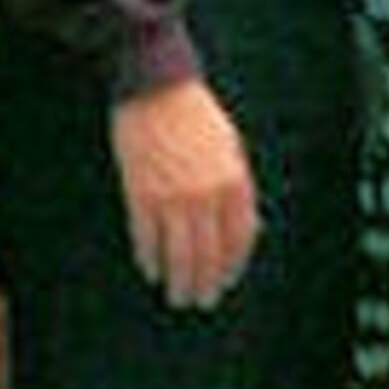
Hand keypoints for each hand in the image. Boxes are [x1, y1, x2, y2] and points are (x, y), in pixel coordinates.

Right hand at [110, 78, 259, 309]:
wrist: (156, 87)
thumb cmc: (195, 115)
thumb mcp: (231, 147)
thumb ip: (238, 187)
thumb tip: (246, 228)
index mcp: (235, 181)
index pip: (240, 239)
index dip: (233, 266)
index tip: (225, 282)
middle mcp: (207, 195)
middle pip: (209, 255)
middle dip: (205, 284)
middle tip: (200, 301)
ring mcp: (173, 197)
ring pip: (179, 255)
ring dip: (179, 281)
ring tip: (177, 297)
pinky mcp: (142, 195)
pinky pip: (147, 239)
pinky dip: (149, 259)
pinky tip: (151, 270)